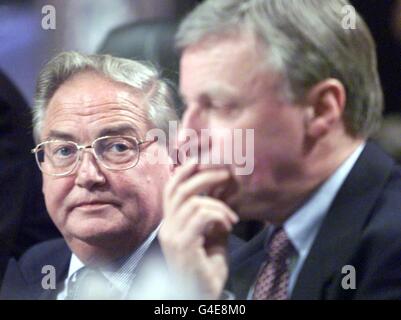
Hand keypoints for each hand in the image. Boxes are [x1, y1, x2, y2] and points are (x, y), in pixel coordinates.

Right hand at [158, 160, 238, 298]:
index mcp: (171, 223)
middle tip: (225, 173)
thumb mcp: (212, 235)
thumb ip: (211, 215)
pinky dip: (218, 215)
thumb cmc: (207, 267)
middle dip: (204, 177)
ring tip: (231, 218)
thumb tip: (222, 195)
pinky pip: (201, 217)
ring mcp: (173, 237)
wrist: (202, 294)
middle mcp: (167, 228)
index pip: (170, 191)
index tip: (198, 160)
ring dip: (218, 205)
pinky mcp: (183, 245)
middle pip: (180, 191)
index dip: (182, 172)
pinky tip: (228, 225)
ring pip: (193, 203)